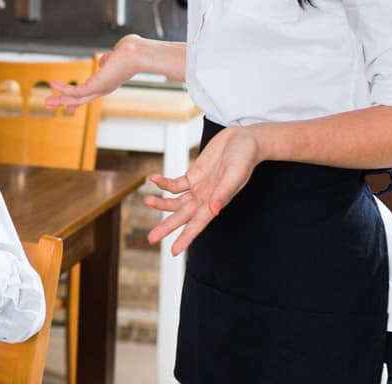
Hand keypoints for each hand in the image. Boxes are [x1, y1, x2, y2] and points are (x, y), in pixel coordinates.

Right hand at [44, 35, 142, 109]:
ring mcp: (100, 89)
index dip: (77, 99)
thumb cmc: (132, 51)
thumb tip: (103, 61)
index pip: (90, 93)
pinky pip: (75, 91)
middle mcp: (104, 88)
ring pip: (76, 98)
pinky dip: (63, 89)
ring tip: (45, 102)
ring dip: (59, 100)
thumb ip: (108, 59)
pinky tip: (53, 85)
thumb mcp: (116, 55)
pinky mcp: (95, 86)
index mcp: (108, 82)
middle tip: (49, 105)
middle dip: (64, 102)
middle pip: (80, 99)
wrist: (138, 53)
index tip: (69, 106)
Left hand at [146, 125, 262, 254]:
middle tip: (151, 239)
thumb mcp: (235, 174)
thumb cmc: (244, 158)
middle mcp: (205, 198)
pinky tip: (153, 179)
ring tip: (147, 201)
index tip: (174, 252)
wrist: (244, 140)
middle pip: (182, 216)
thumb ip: (223, 192)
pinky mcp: (193, 175)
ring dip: (161, 202)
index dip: (186, 238)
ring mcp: (198, 187)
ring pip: (176, 200)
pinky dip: (164, 183)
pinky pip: (175, 183)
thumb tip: (214, 210)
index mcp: (216, 202)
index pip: (198, 224)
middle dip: (166, 227)